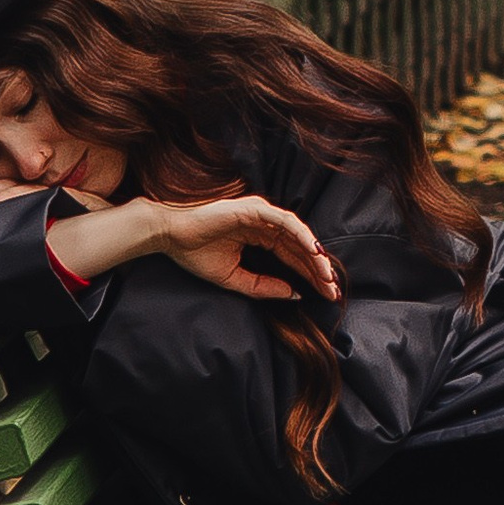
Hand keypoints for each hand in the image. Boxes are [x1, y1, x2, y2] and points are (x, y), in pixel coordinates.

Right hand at [151, 194, 341, 306]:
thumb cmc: (196, 253)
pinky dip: (302, 235)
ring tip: (327, 276)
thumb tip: (294, 294)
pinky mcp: (255, 209)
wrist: (170, 236)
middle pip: (300, 248)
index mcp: (260, 238)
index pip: (292, 258)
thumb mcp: (234, 279)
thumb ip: (263, 286)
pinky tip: (314, 253)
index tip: (326, 295)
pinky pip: (285, 222)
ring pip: (297, 235)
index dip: (310, 276)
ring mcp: (261, 215)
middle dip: (318, 270)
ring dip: (314, 255)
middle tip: (333, 291)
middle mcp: (264, 224)